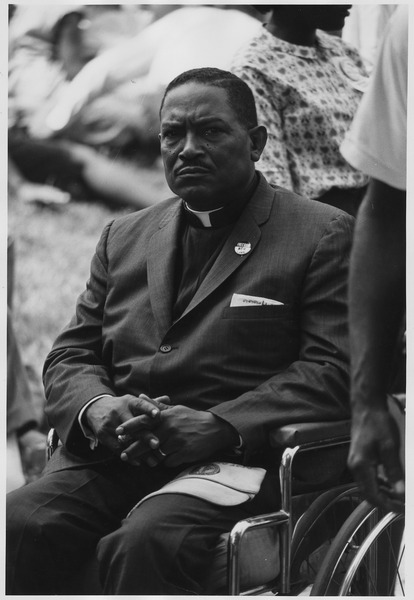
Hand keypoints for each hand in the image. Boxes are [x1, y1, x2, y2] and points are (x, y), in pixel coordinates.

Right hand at [84, 393, 167, 455]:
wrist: (96, 409)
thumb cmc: (122, 406)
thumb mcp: (133, 401)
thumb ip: (150, 403)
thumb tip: (168, 399)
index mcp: (129, 402)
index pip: (140, 404)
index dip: (149, 409)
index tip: (158, 415)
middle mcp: (118, 412)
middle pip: (133, 425)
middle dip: (145, 436)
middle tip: (157, 444)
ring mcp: (109, 424)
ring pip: (126, 440)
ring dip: (139, 451)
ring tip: (153, 460)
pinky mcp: (103, 435)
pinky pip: (116, 448)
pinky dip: (128, 456)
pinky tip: (139, 462)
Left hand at [118, 405, 238, 467]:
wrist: (215, 429)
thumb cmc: (192, 418)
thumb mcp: (175, 409)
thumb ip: (157, 406)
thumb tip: (141, 396)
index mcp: (166, 417)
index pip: (144, 421)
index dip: (130, 427)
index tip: (118, 432)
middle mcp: (170, 429)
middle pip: (146, 441)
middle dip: (133, 450)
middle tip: (122, 455)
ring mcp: (177, 442)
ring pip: (156, 454)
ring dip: (149, 459)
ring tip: (141, 462)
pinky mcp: (184, 453)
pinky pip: (169, 462)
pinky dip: (165, 462)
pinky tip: (164, 462)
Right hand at [348, 407, 404, 511]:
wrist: (366, 407)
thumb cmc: (377, 423)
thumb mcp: (389, 448)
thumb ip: (394, 472)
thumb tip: (401, 493)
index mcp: (361, 466)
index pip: (373, 496)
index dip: (389, 505)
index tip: (404, 509)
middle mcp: (355, 467)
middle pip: (369, 494)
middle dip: (386, 502)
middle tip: (404, 505)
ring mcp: (356, 463)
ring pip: (369, 487)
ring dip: (384, 494)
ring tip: (400, 497)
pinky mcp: (359, 459)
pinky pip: (369, 478)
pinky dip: (380, 484)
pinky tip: (391, 483)